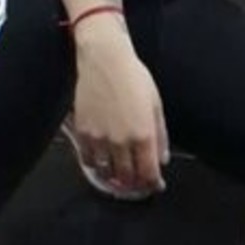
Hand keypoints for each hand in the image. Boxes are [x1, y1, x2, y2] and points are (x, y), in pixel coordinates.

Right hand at [72, 25, 169, 191]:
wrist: (105, 60)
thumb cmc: (133, 77)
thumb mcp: (156, 104)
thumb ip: (160, 135)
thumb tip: (161, 159)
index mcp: (143, 135)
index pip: (148, 173)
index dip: (152, 184)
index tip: (155, 185)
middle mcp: (121, 141)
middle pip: (127, 177)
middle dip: (135, 183)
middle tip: (137, 181)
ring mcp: (100, 138)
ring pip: (107, 172)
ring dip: (115, 177)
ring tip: (119, 174)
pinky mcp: (83, 132)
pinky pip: (88, 160)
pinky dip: (96, 165)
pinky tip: (102, 162)